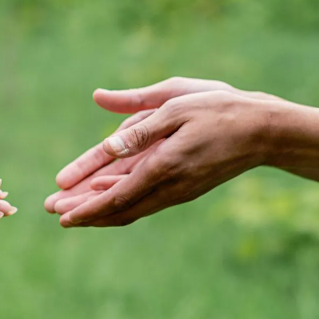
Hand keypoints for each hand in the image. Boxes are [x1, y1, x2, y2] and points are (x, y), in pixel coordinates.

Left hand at [52, 90, 275, 227]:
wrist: (265, 131)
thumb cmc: (219, 109)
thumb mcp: (176, 104)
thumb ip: (138, 122)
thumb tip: (106, 136)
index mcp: (164, 165)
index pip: (117, 196)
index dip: (87, 207)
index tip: (62, 214)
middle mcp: (170, 186)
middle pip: (119, 209)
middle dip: (85, 212)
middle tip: (53, 213)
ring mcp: (179, 191)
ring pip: (132, 208)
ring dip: (100, 210)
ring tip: (70, 210)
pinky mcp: (185, 188)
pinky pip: (146, 201)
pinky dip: (120, 202)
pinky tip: (104, 196)